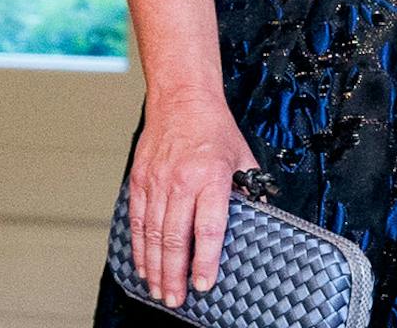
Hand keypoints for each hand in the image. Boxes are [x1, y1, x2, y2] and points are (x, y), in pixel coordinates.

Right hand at [128, 90, 258, 307]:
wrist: (181, 97)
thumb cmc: (213, 127)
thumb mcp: (243, 157)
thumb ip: (250, 189)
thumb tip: (261, 217)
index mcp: (211, 178)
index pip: (207, 228)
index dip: (205, 261)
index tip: (204, 284)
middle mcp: (181, 181)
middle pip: (174, 238)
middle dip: (174, 274)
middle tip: (176, 299)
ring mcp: (156, 180)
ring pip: (152, 234)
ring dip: (155, 266)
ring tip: (159, 290)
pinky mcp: (140, 178)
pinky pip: (136, 219)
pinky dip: (138, 245)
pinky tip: (142, 263)